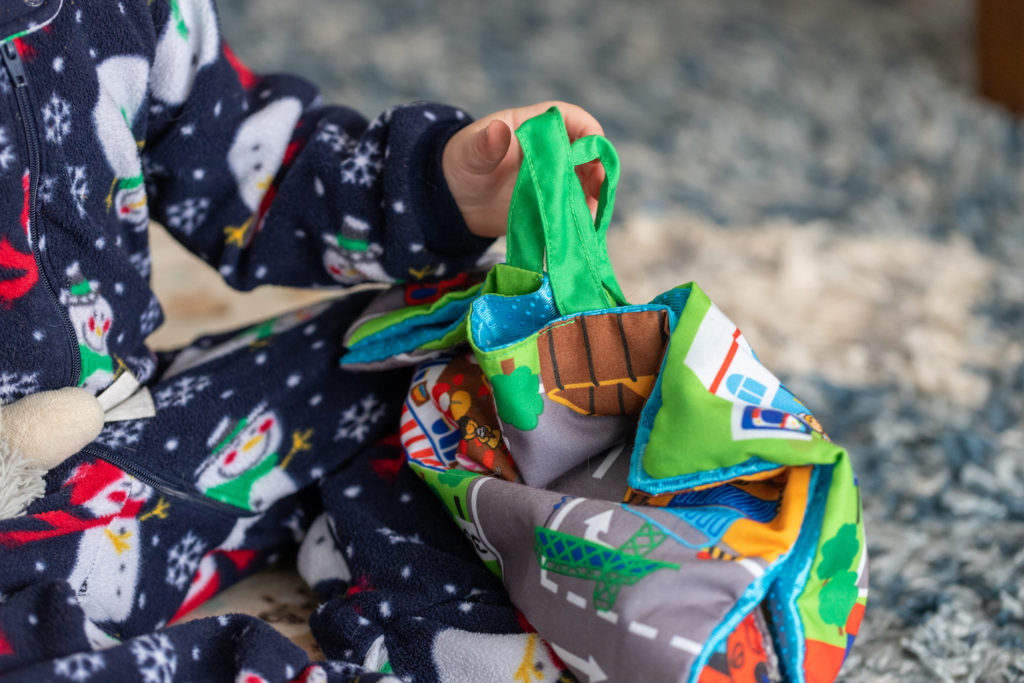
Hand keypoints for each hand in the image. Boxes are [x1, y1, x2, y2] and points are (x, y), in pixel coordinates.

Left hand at [442, 101, 605, 237]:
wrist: (453, 202)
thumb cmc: (460, 165)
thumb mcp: (470, 153)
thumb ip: (486, 144)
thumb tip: (497, 130)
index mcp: (533, 126)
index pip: (569, 118)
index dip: (587, 130)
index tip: (595, 149)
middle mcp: (549, 149)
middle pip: (585, 152)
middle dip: (597, 167)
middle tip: (598, 188)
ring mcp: (552, 177)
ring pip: (585, 181)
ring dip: (593, 195)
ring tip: (589, 214)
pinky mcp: (549, 202)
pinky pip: (573, 206)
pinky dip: (580, 216)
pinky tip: (581, 229)